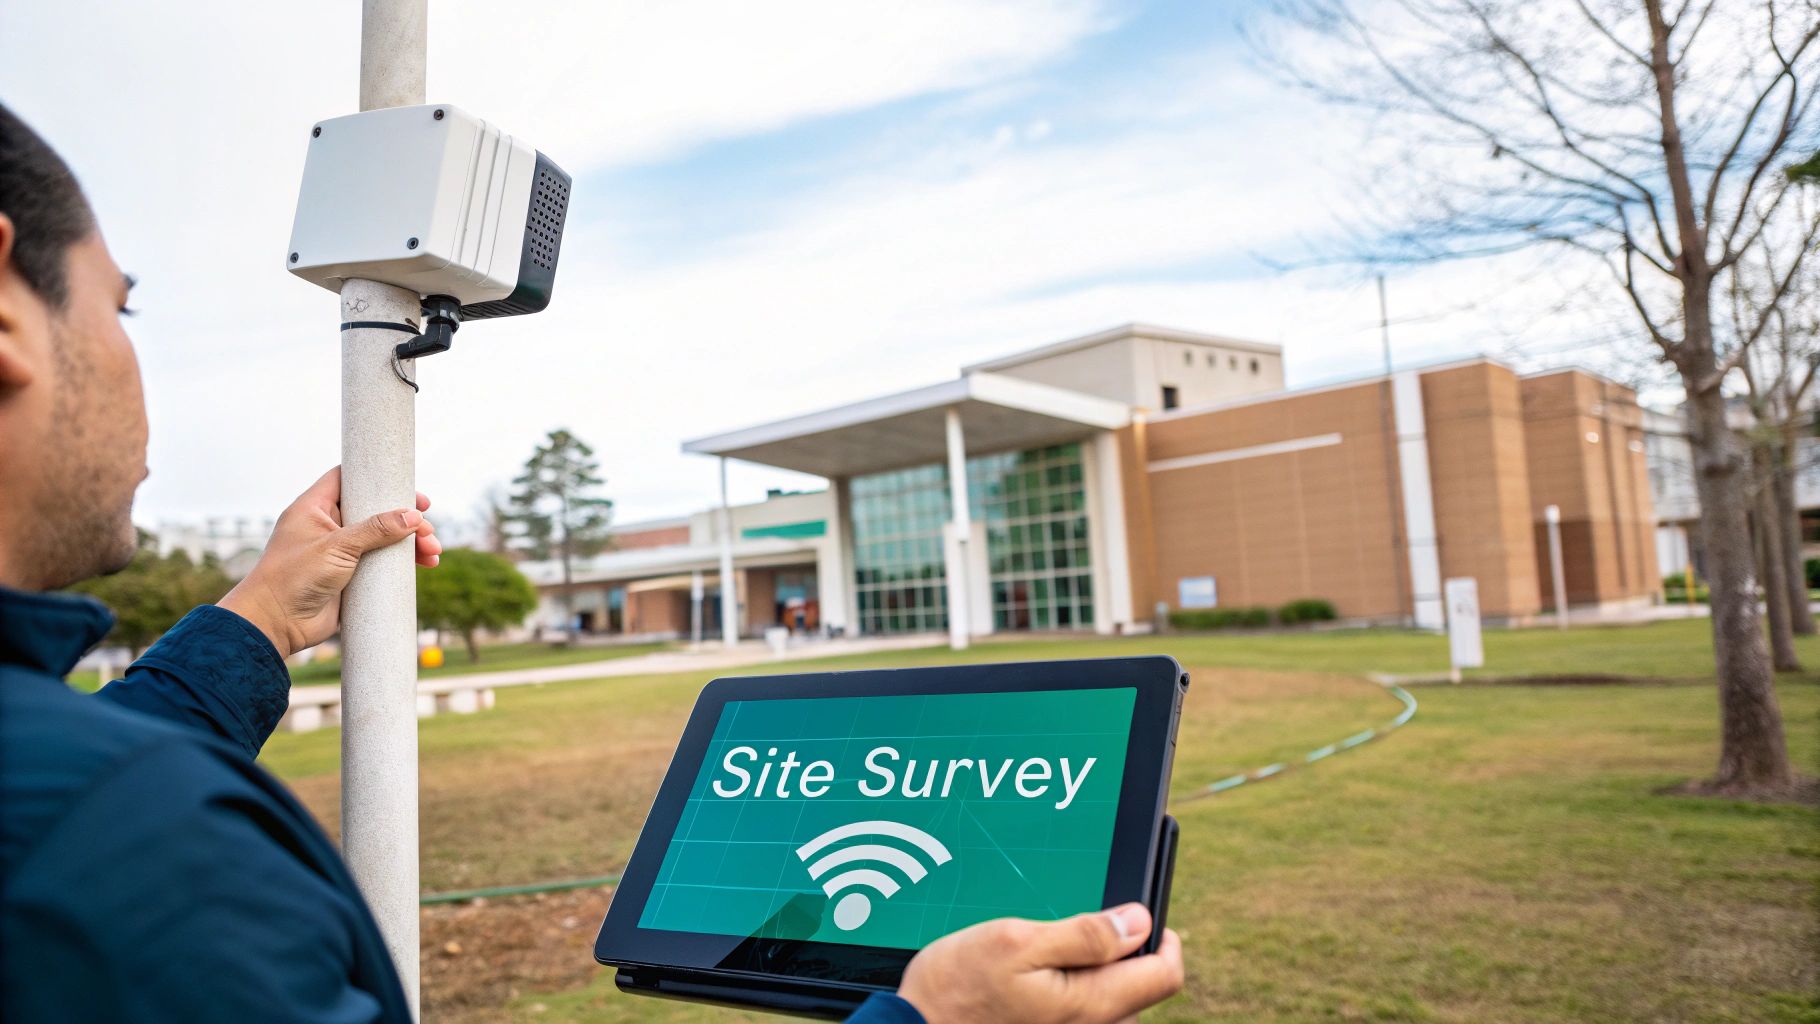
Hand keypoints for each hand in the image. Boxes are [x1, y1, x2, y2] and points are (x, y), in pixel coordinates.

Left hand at [219, 467, 442, 658]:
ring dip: (409, 543)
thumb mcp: (336, 547)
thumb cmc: (293, 578)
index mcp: (315, 509)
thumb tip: (414, 516)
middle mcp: (328, 528)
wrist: (275, 624)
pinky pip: (381, 564)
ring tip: (433, 553)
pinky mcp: (349, 577)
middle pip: (374, 511)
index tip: (411, 493)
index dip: (380, 480)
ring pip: (383, 539)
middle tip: (428, 529)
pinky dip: (403, 564)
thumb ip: (376, 529)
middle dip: (405, 519)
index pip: (348, 480)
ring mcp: (339, 553)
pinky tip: (424, 565)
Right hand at [896, 904, 1182, 1023]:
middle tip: (1074, 928)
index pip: (1165, 974)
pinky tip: (1034, 980)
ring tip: (1045, 954)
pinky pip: (1083, 1016)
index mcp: (1092, 1003)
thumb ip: (1085, 934)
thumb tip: (1138, 921)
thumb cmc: (958, 988)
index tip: (1142, 915)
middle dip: (1121, 953)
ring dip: (1093, 973)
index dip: (1164, 938)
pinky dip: (1073, 991)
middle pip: (1140, 988)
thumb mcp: (1018, 942)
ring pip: (1111, 1003)